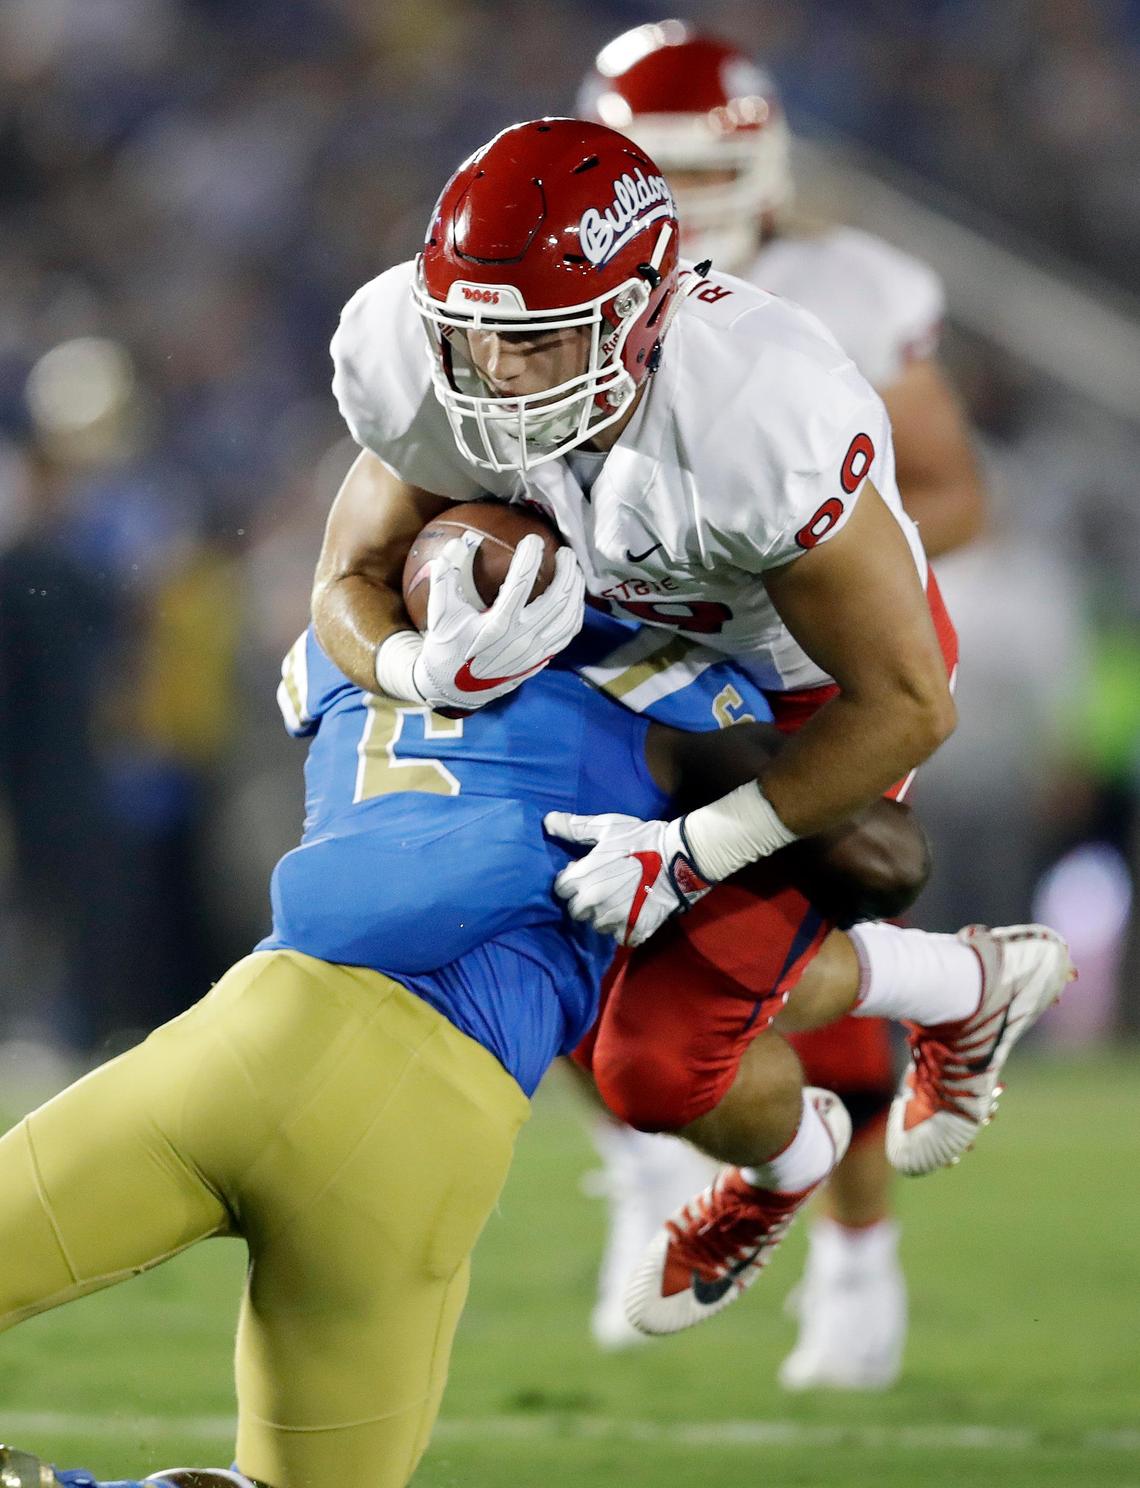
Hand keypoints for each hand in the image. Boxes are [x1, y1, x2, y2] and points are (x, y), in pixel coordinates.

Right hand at [413, 533, 584, 709]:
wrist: (454, 689)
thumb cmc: (446, 646)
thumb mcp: (440, 613)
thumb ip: (445, 578)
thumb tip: (456, 544)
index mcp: (495, 626)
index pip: (520, 584)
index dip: (530, 557)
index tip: (533, 539)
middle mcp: (520, 640)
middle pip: (556, 599)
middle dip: (565, 571)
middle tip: (564, 551)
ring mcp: (534, 652)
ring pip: (568, 617)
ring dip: (576, 590)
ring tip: (573, 569)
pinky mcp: (540, 660)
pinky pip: (567, 634)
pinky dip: (575, 612)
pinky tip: (573, 597)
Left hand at [544, 810, 714, 946]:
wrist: (680, 858)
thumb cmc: (641, 839)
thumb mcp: (607, 826)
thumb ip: (574, 827)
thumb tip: (547, 821)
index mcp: (583, 879)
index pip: (561, 889)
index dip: (571, 880)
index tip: (586, 873)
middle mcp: (593, 903)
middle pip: (575, 911)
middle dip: (584, 901)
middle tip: (603, 888)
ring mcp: (614, 919)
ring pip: (597, 925)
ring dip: (604, 915)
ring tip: (620, 899)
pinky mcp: (634, 931)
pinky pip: (621, 936)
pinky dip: (625, 928)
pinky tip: (634, 911)